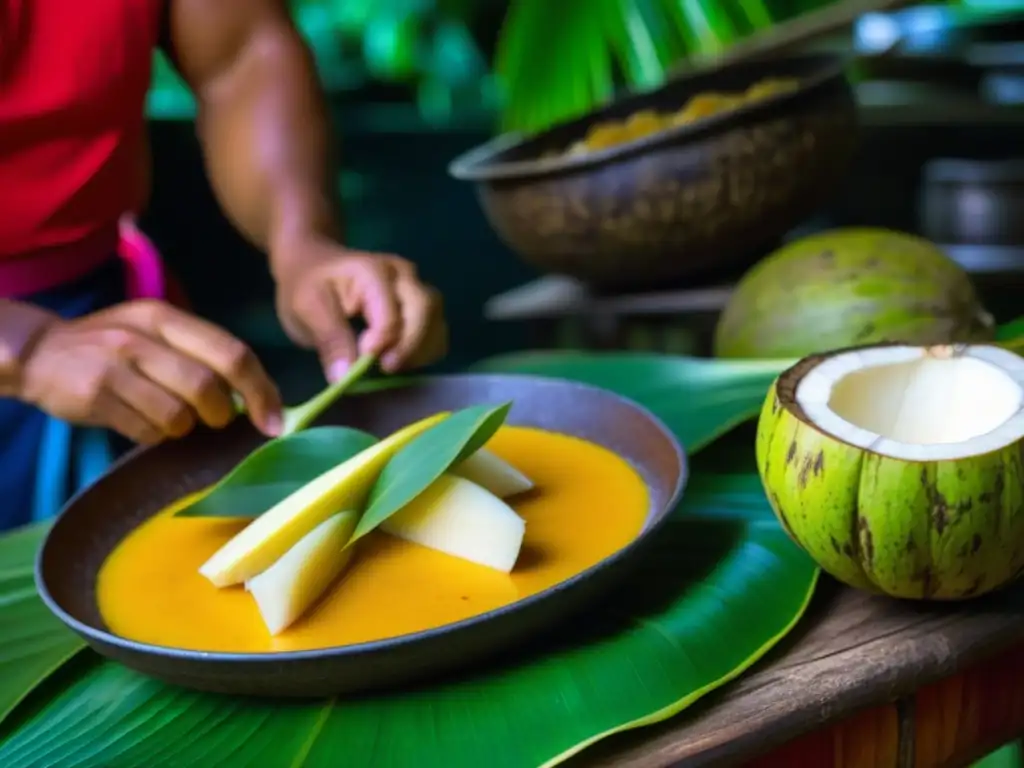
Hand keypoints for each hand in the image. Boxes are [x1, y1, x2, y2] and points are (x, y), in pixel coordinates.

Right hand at [20, 300, 282, 444]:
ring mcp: (115, 366)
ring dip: (182, 428)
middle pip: (207, 387)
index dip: (261, 391)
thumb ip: (203, 356)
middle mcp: (143, 337)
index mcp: (168, 318)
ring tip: (167, 418)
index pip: (232, 353)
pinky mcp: (94, 396)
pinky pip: (145, 431)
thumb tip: (259, 399)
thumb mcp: (157, 334)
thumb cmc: (115, 347)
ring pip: (177, 415)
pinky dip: (153, 436)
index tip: (274, 422)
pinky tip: (140, 422)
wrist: (42, 352)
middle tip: (213, 419)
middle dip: (220, 414)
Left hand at [272, 236, 447, 379]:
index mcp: (373, 270)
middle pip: (425, 310)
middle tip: (384, 368)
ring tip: (392, 366)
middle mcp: (402, 274)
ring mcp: (415, 287)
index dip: (381, 343)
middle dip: (409, 346)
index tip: (361, 360)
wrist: (312, 264)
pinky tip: (403, 360)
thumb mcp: (306, 309)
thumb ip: (329, 340)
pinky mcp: (420, 304)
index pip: (391, 313)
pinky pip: (437, 330)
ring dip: (421, 350)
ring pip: (437, 320)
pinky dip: (426, 350)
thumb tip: (345, 378)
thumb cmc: (307, 285)